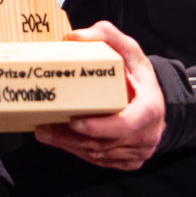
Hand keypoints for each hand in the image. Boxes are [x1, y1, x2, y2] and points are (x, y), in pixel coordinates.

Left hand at [34, 21, 165, 170]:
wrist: (152, 97)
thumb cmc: (137, 73)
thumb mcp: (127, 48)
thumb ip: (105, 36)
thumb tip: (75, 36)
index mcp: (150, 108)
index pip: (125, 124)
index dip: (99, 127)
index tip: (74, 121)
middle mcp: (147, 134)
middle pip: (104, 143)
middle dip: (71, 138)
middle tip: (43, 128)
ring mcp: (138, 151)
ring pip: (98, 154)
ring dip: (69, 146)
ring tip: (44, 132)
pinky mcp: (128, 160)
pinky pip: (100, 160)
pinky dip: (77, 151)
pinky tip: (60, 140)